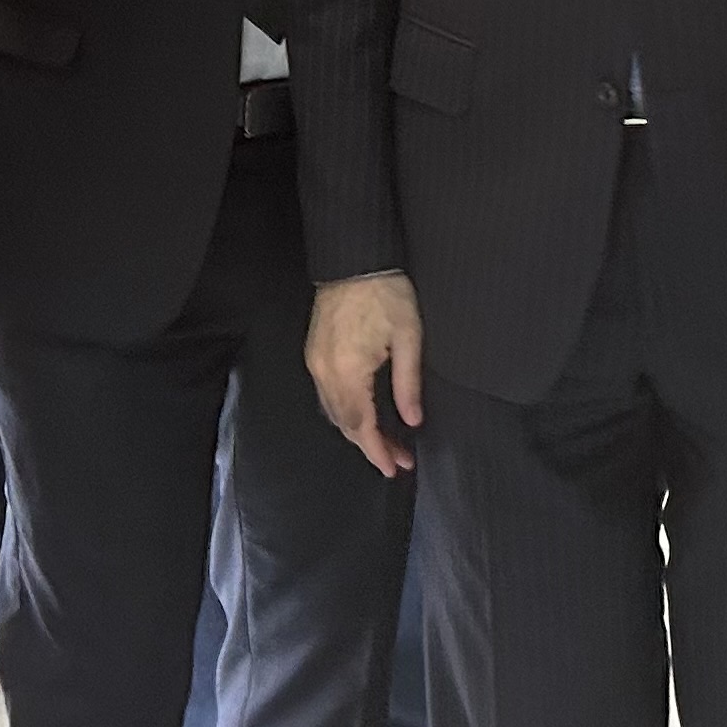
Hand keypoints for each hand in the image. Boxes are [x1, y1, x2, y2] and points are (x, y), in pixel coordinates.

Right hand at [307, 272, 423, 475]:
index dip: (378, 451)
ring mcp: (315, 362)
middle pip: (345, 424)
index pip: (362, 425)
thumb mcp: (409, 337)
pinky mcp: (314, 353)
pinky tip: (363, 416)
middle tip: (399, 459)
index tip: (395, 468)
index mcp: (349, 370)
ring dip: (358, 432)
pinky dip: (344, 413)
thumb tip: (412, 420)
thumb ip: (408, 383)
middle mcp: (325, 372)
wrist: (354, 258)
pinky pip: (326, 396)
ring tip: (386, 443)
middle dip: (371, 447)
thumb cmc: (385, 292)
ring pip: (333, 412)